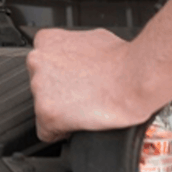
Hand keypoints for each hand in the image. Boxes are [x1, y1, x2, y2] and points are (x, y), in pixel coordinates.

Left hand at [26, 27, 152, 142]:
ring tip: (85, 107)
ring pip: (44, 107)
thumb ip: (74, 47)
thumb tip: (78, 56)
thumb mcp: (92, 39)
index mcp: (46, 41)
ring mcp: (39, 88)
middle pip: (41, 85)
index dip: (59, 76)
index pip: (42, 63)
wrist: (134, 78)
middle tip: (82, 95)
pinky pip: (47, 132)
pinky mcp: (46, 114)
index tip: (71, 82)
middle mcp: (37, 62)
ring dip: (61, 110)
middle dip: (59, 92)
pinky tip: (79, 124)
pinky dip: (61, 132)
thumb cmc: (121, 60)